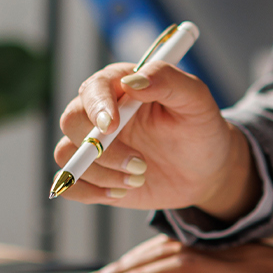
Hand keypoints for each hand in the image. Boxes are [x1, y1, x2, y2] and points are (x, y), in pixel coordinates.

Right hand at [52, 56, 258, 219]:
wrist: (205, 170)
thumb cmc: (200, 129)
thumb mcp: (196, 100)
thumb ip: (169, 81)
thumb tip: (133, 81)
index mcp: (121, 86)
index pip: (93, 88)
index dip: (97, 107)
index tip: (113, 126)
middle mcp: (100, 113)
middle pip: (71, 121)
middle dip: (100, 148)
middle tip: (140, 164)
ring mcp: (93, 144)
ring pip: (67, 154)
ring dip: (100, 173)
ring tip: (139, 178)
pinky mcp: (93, 173)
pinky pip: (69, 183)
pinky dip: (88, 192)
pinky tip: (121, 191)